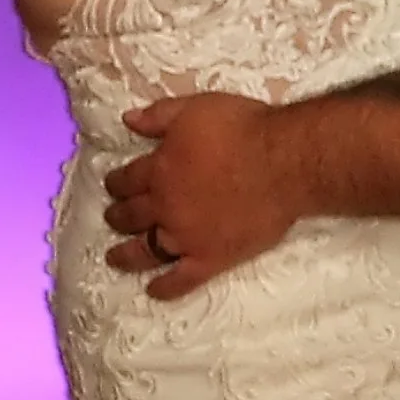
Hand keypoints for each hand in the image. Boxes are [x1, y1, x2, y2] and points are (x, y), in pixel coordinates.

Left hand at [102, 95, 299, 299]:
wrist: (285, 163)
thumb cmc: (243, 129)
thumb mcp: (195, 108)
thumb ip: (159, 116)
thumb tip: (128, 119)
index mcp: (159, 170)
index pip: (127, 180)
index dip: (117, 182)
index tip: (113, 185)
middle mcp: (165, 208)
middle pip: (131, 216)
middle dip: (118, 216)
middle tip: (113, 217)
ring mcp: (186, 238)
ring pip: (146, 251)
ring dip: (126, 255)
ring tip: (115, 257)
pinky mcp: (211, 259)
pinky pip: (181, 280)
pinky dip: (165, 288)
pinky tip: (153, 290)